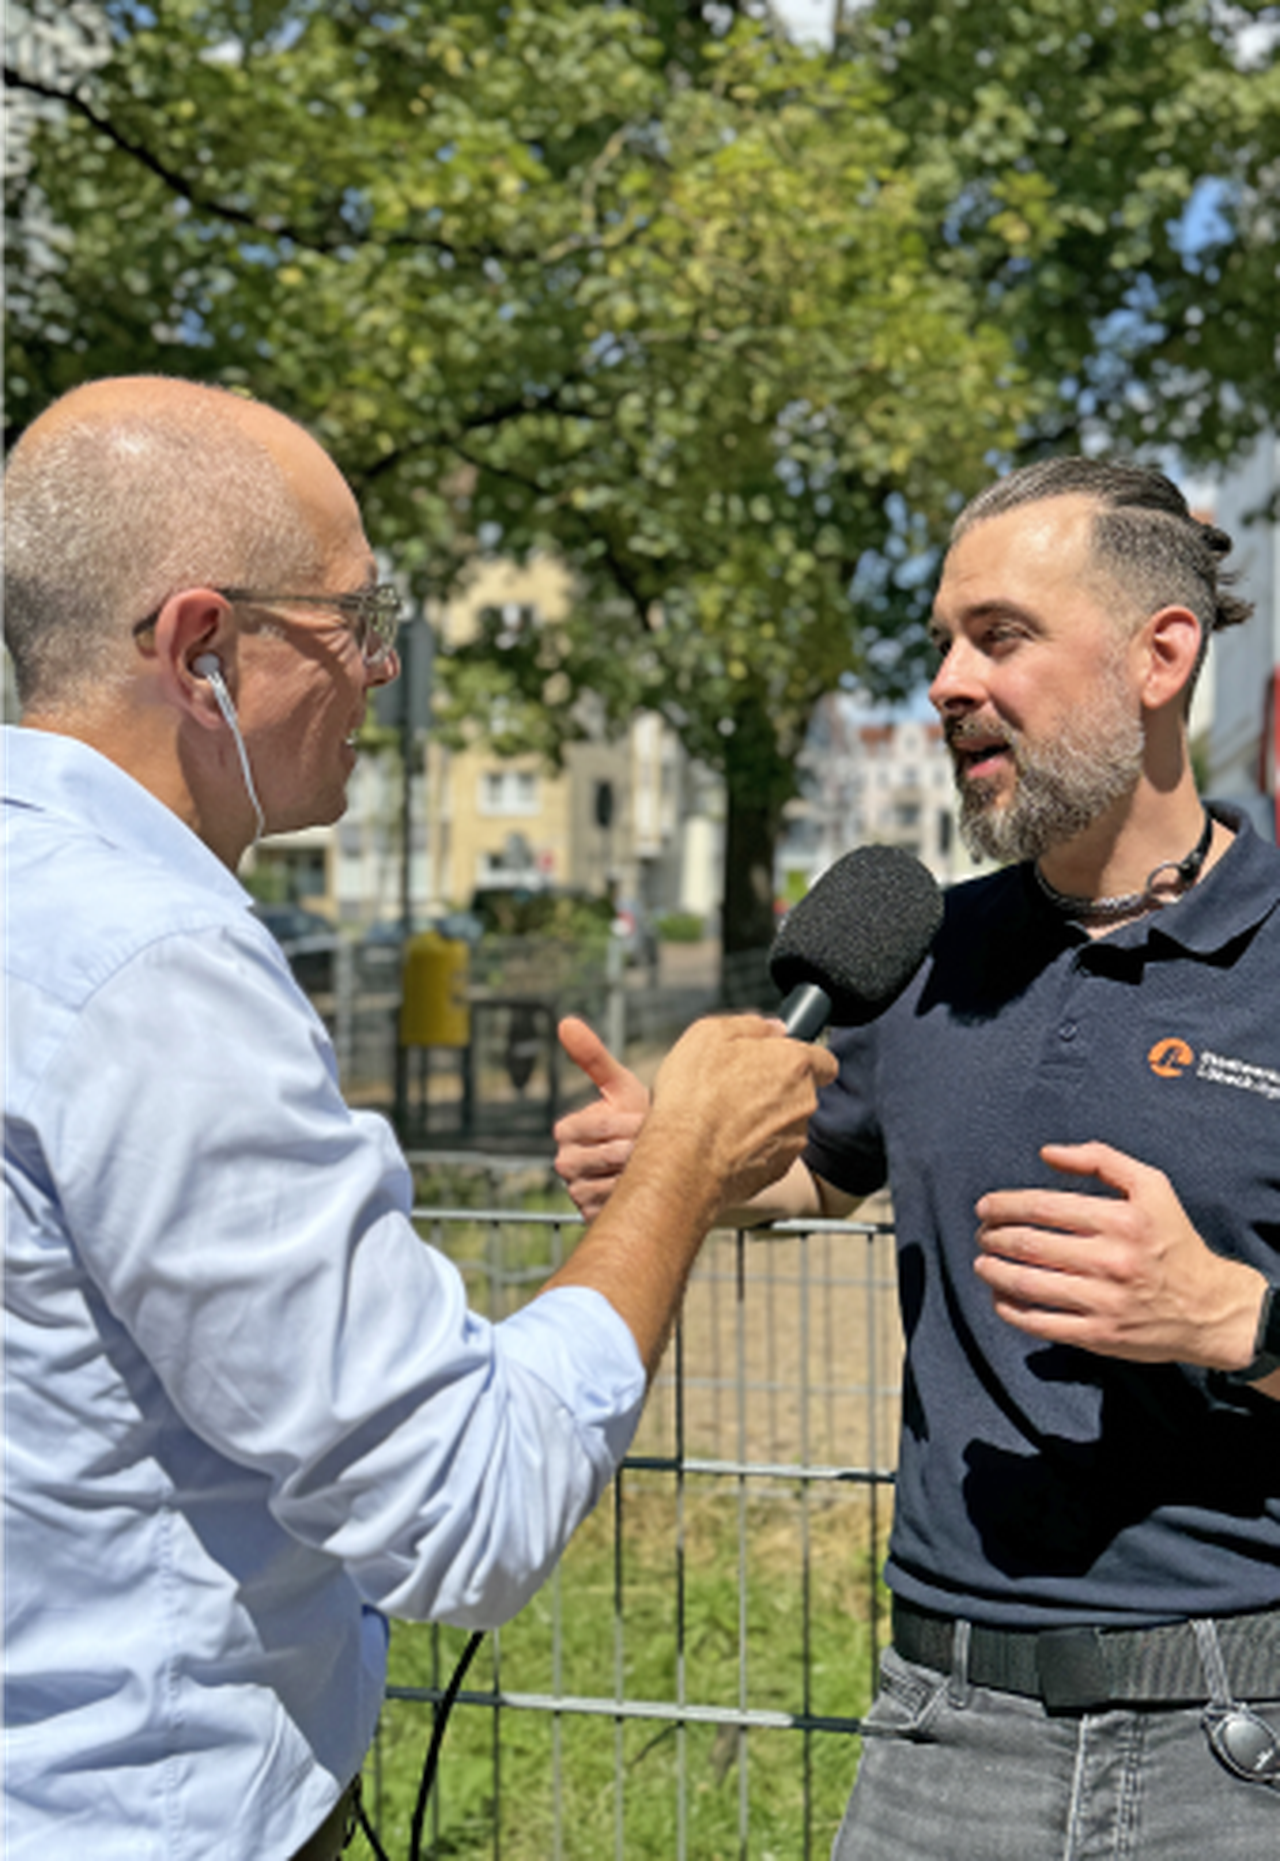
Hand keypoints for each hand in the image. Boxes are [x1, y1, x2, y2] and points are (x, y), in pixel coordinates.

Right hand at [554, 1017, 650, 1221]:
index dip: (624, 1123)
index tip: (647, 1120)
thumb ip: (593, 1057)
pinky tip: (654, 1188)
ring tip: (661, 1164)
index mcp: (566, 1132)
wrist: (660, 1161)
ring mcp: (576, 1192)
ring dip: (641, 1173)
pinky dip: (638, 1198)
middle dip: (636, 1148)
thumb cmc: (638, 1117)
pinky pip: (616, 1207)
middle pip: (603, 1156)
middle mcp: (564, 1164)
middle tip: (660, 1143)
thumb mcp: (620, 1086)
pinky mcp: (593, 1217)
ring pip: (611, 1182)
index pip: (592, 1127)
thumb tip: (565, 1022)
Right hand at [643, 1015, 837, 1214]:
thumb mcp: (708, 1034)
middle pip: (800, 1091)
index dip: (800, 1058)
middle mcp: (803, 1102)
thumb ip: (750, 1025)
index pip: (824, 1059)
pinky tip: (725, 1142)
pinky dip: (755, 1146)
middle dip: (775, 1088)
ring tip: (724, 1118)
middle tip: (736, 1088)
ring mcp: (794, 1138)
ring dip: (764, 1118)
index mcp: (793, 1064)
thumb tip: (772, 1027)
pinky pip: (773, 1150)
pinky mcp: (779, 1168)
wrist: (683, 1161)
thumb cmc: (693, 1098)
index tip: (777, 1061)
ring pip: (786, 1122)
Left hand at [974, 1141, 1265, 1369]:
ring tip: (981, 1263)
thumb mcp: (1152, 1187)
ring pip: (1028, 1284)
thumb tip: (1048, 1152)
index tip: (985, 1207)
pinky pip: (1041, 1324)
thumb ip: (1101, 1160)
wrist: (1209, 1308)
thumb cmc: (1173, 1241)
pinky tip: (999, 1297)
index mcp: (1122, 1220)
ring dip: (993, 1272)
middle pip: (1029, 1245)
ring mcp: (1105, 1301)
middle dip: (992, 1237)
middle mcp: (1112, 1260)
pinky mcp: (1099, 1336)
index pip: (1043, 1207)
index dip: (1004, 1205)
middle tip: (982, 1234)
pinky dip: (1010, 1310)